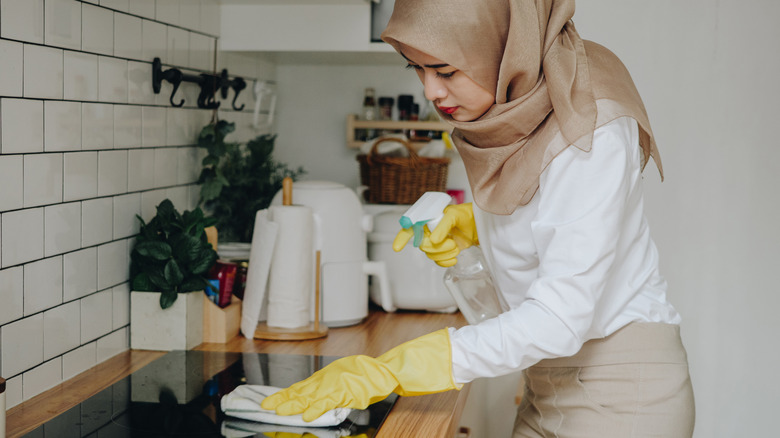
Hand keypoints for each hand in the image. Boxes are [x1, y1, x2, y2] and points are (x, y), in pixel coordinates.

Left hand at [261, 329, 460, 421]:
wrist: (408, 364)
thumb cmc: (387, 372)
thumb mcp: (362, 380)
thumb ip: (347, 388)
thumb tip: (331, 399)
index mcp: (340, 372)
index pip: (310, 385)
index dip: (291, 393)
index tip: (274, 400)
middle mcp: (339, 373)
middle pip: (306, 387)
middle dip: (285, 397)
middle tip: (265, 405)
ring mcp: (346, 379)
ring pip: (314, 393)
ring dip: (295, 402)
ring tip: (277, 410)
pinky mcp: (355, 386)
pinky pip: (333, 399)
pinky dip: (319, 407)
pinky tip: (306, 414)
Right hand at [393, 203, 477, 266]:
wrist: (479, 226)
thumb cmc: (466, 215)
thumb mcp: (454, 215)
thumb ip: (443, 226)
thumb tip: (434, 240)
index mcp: (427, 220)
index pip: (410, 229)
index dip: (402, 238)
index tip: (397, 248)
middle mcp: (429, 232)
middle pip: (422, 245)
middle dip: (437, 247)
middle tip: (451, 242)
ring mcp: (436, 243)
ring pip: (430, 254)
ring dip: (444, 254)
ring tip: (456, 246)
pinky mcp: (444, 252)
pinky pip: (438, 262)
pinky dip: (446, 262)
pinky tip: (454, 258)